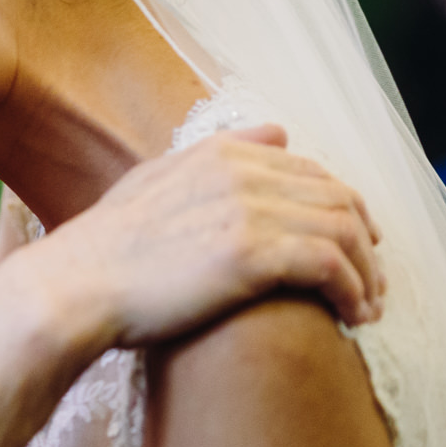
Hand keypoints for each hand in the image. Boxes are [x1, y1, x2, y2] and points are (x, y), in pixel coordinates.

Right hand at [35, 124, 384, 349]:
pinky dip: (353, 291)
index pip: (311, 171)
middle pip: (338, 198)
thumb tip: (277, 131)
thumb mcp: (154, 181)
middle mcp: (242, 172)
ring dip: (367, 272)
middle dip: (365, 241)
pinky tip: (351, 315)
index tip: (354, 245)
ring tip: (366, 307)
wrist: (74, 288)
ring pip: (345, 231)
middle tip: (371, 280)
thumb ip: (216, 154)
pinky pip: (331, 265)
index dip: (343, 208)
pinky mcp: (253, 254)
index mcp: (221, 153)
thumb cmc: (106, 251)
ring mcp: (249, 210)